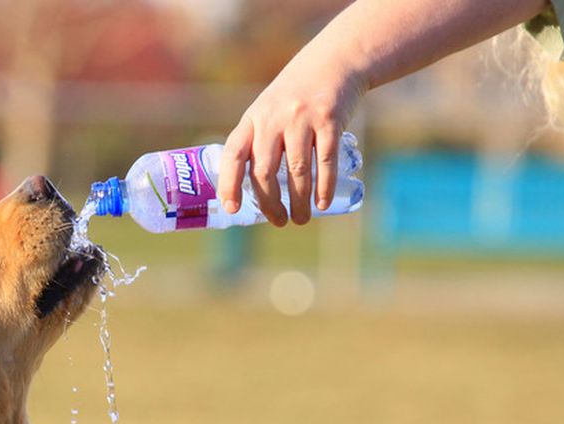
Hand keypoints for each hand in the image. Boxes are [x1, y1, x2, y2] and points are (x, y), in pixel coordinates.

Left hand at [217, 46, 365, 226]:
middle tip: (278, 221)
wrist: (334, 62)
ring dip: (298, 201)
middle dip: (270, 203)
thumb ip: (258, 142)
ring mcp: (302, 118)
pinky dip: (323, 187)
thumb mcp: (267, 110)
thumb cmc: (295, 96)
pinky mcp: (330, 120)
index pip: (233, 154)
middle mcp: (273, 118)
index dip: (229, 183)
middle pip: (264, 170)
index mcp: (253, 119)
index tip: (231, 208)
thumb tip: (253, 192)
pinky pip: (324, 161)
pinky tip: (321, 203)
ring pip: (296, 171)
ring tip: (300, 218)